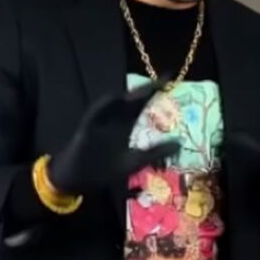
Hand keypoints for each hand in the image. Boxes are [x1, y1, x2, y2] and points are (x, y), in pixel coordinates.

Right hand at [48, 80, 180, 196]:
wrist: (79, 180)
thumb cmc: (104, 170)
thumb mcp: (135, 162)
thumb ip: (156, 152)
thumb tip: (180, 143)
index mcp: (126, 126)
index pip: (142, 105)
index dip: (154, 93)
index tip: (170, 82)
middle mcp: (115, 120)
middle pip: (132, 101)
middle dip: (146, 90)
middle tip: (164, 80)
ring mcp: (101, 122)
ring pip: (116, 104)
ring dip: (130, 96)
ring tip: (146, 90)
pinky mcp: (87, 127)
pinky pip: (95, 113)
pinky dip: (105, 106)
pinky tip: (117, 99)